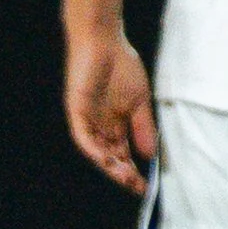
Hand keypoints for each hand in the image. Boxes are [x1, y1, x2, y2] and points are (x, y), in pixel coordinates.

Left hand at [67, 25, 156, 194]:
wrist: (105, 42)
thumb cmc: (123, 66)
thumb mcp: (140, 102)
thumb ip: (144, 127)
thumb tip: (150, 154)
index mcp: (115, 124)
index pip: (123, 153)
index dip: (134, 170)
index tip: (147, 185)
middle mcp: (100, 126)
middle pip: (111, 157)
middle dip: (124, 173)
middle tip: (137, 186)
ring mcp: (87, 120)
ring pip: (97, 151)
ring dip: (110, 166)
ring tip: (126, 178)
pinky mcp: (77, 112)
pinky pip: (83, 137)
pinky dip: (95, 150)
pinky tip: (107, 160)